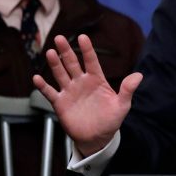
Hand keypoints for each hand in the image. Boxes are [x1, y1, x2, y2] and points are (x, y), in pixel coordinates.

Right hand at [32, 34, 142, 156]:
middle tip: (59, 38)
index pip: (91, 61)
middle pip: (73, 63)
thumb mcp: (122, 105)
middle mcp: (82, 82)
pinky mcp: (60, 103)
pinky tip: (37, 78)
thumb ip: (127, 90)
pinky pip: (50, 92)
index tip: (82, 37)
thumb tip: (139, 75)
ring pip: (61, 74)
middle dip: (66, 51)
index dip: (87, 49)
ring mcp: (70, 91)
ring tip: (50, 52)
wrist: (98, 138)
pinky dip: (43, 86)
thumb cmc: (111, 120)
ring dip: (55, 64)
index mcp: (97, 80)